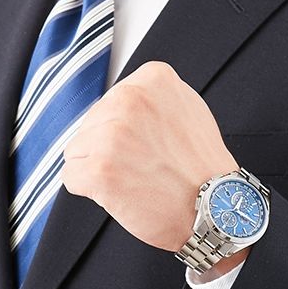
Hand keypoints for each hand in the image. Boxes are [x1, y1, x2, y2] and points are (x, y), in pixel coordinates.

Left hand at [62, 60, 236, 251]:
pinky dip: (90, 191)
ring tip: (135, 179)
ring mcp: (112, 135)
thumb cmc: (201, 167)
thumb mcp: (186, 108)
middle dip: (108, 149)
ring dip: (98, 169)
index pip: (109, 103)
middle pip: (90, 125)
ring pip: (77, 150)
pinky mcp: (99, 169)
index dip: (123, 130)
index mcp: (152, 79)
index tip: (148, 145)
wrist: (216, 209)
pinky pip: (71, 177)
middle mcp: (130, 100)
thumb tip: (117, 100)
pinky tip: (121, 194)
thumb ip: (150, 99)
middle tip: (145, 166)